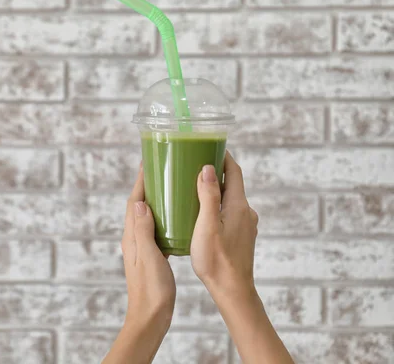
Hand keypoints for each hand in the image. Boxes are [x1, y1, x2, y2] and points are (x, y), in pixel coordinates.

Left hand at [122, 165, 175, 332]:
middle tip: (160, 170)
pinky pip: (156, 229)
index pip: (134, 202)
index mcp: (131, 237)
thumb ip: (143, 231)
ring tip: (169, 188)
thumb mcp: (148, 257)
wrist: (151, 316)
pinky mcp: (151, 255)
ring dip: (155, 201)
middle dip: (147, 186)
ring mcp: (141, 247)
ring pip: (147, 217)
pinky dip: (163, 217)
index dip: (140, 182)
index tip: (147, 164)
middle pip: (139, 205)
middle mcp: (133, 239)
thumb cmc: (151, 289)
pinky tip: (176, 218)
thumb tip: (141, 203)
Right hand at [190, 151, 258, 296]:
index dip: (223, 156)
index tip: (208, 145)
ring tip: (192, 188)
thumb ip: (209, 196)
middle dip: (214, 172)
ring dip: (214, 190)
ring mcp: (244, 225)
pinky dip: (215, 206)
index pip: (234, 171)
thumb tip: (208, 167)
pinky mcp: (240, 236)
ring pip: (229, 200)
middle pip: (232, 184)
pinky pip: (227, 213)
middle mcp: (246, 212)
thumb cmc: (217, 260)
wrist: (232, 291)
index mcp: (239, 206)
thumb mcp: (207, 225)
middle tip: (193, 165)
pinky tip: (199, 214)